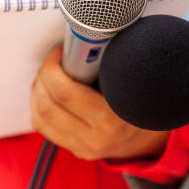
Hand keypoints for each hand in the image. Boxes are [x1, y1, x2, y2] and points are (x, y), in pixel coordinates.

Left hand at [31, 46, 169, 160]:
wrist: (151, 135)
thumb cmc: (140, 98)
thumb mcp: (132, 79)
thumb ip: (111, 62)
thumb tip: (85, 37)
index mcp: (112, 120)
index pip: (65, 93)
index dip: (53, 66)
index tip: (60, 51)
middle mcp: (96, 139)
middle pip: (48, 105)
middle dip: (44, 76)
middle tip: (52, 60)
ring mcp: (83, 147)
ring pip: (40, 117)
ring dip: (37, 91)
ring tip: (48, 75)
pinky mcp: (75, 150)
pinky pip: (42, 127)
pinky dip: (38, 106)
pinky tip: (47, 92)